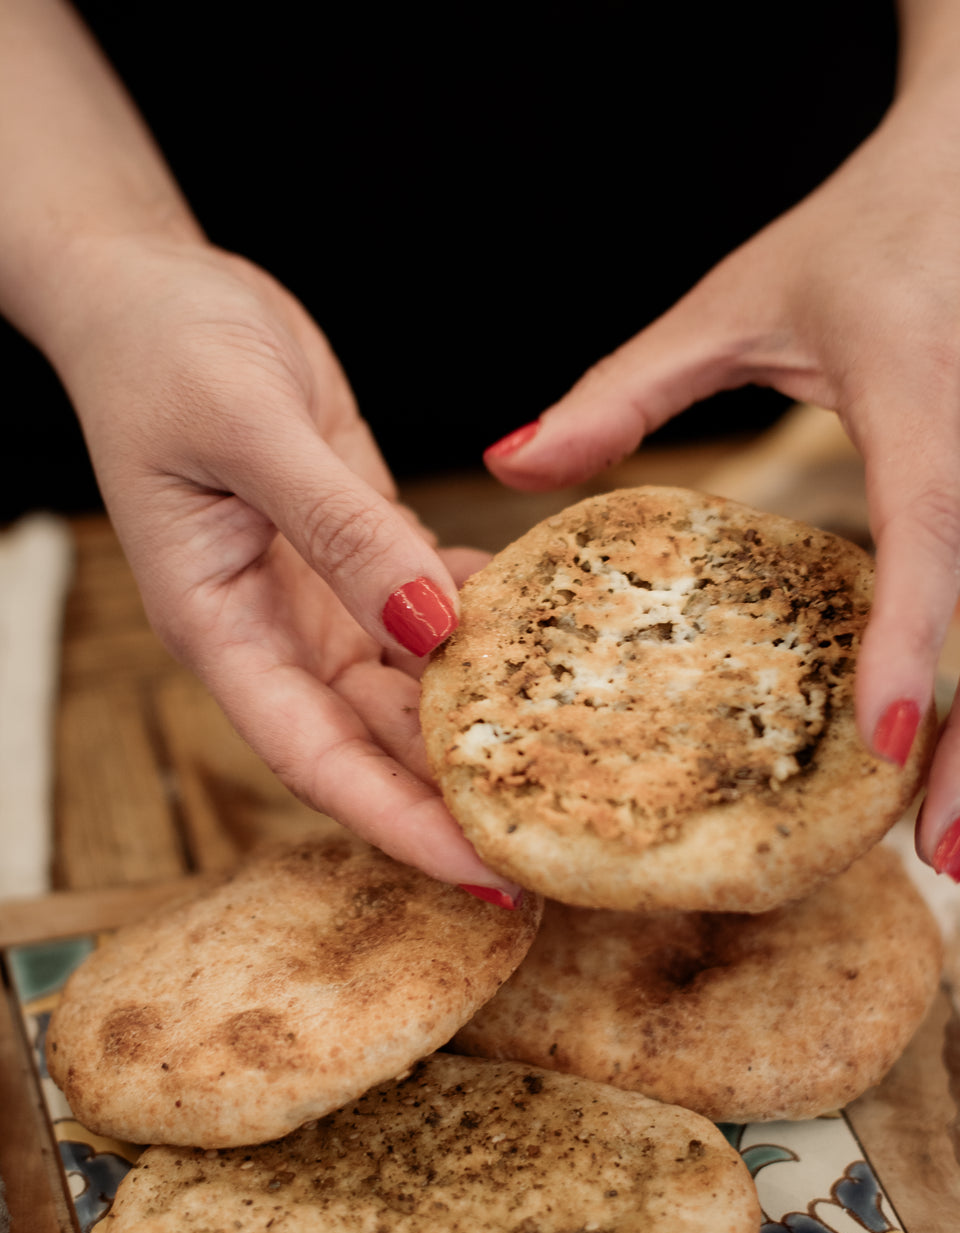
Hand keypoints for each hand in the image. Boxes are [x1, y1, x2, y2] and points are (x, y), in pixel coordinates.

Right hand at [51, 237, 517, 897]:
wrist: (155, 289)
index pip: (316, 760)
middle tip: (565, 833)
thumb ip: (341, 532)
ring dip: (487, 715)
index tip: (486, 877)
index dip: (400, 825)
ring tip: (583, 752)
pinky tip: (557, 625)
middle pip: (377, 743)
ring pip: (414, 685)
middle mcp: (276, 632)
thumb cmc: (163, 351)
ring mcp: (322, 595)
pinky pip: (437, 606)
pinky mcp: (362, 549)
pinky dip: (492, 618)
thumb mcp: (250, 430)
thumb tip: (432, 630)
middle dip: (460, 794)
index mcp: (221, 628)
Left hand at [483, 88, 959, 876]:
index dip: (911, 638)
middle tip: (936, 858)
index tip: (883, 737)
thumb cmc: (863, 231)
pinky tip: (955, 753)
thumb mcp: (739, 303)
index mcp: (925, 401)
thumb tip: (503, 464)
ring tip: (949, 844)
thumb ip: (624, 390)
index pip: (933, 534)